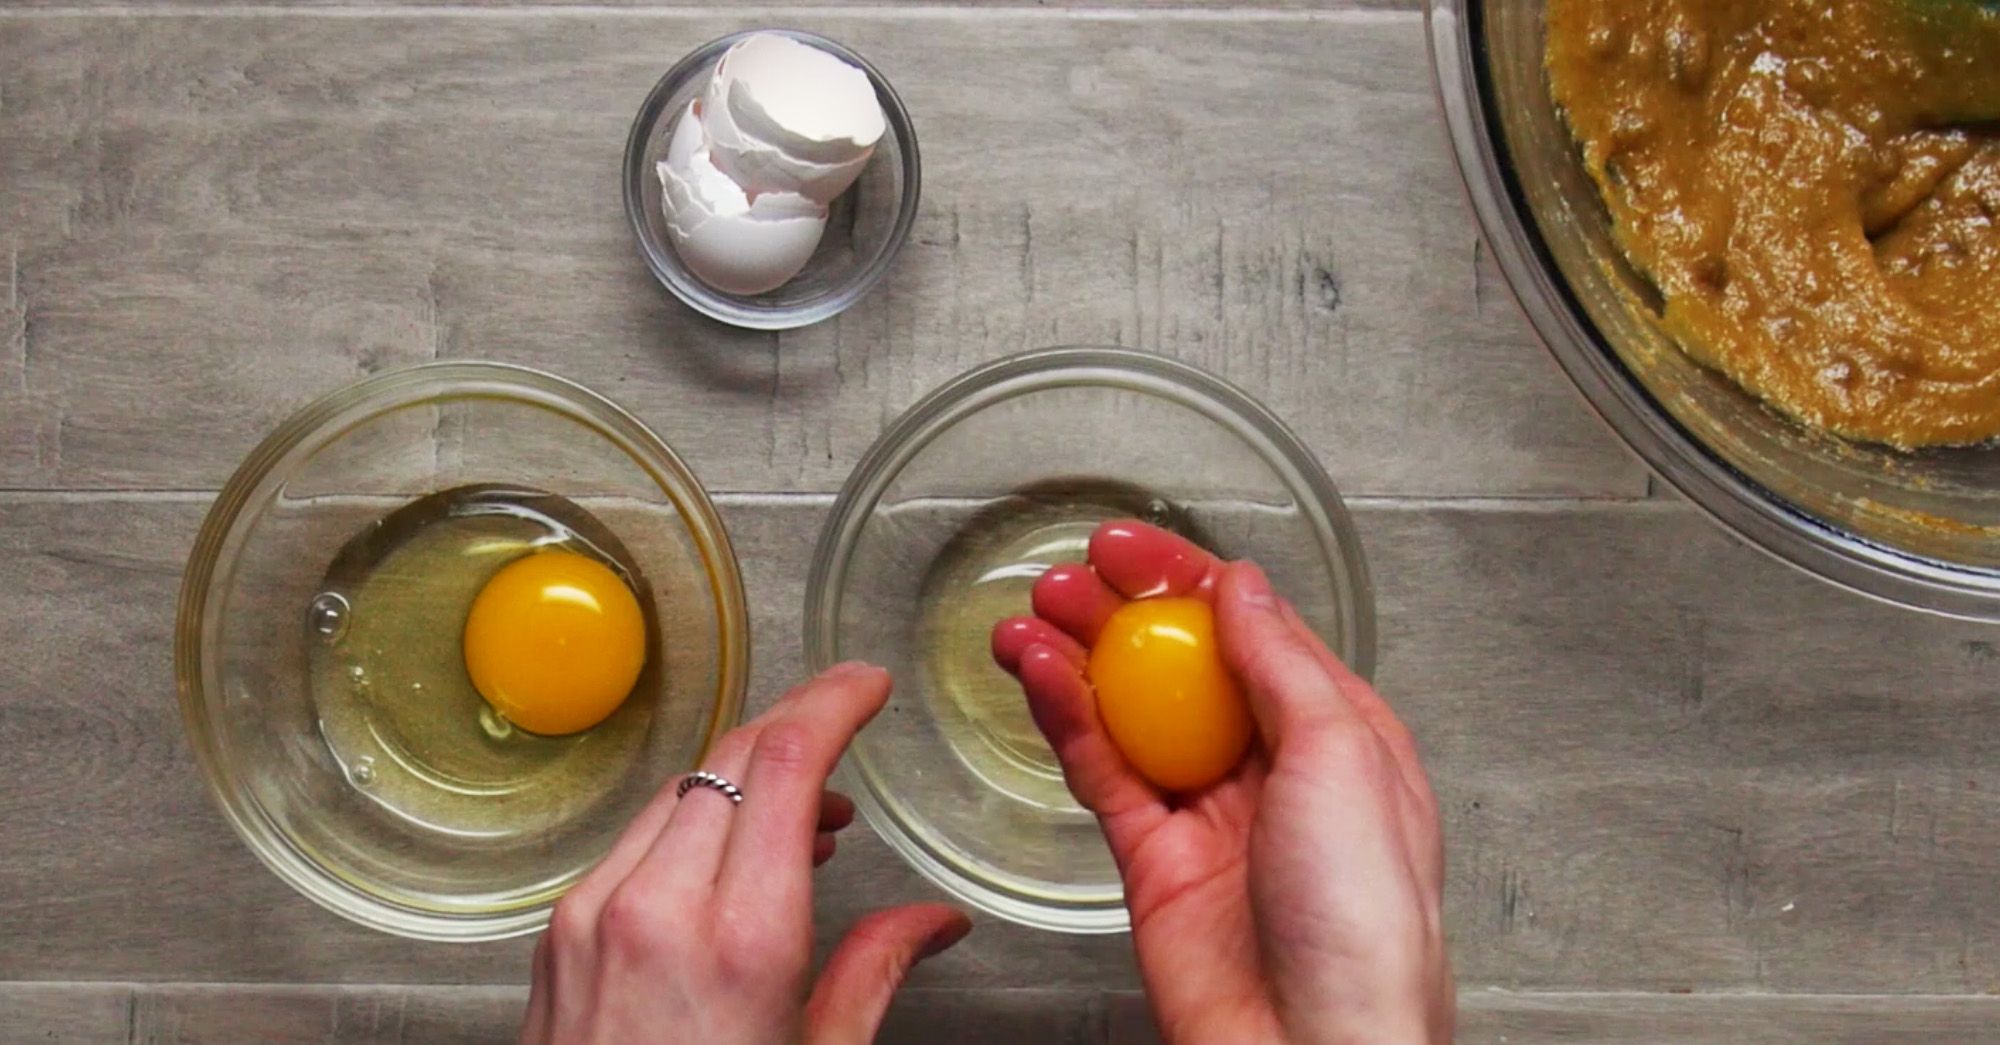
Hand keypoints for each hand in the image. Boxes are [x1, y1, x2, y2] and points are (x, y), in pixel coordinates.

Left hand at [520, 663, 971, 1044]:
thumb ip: (873, 973)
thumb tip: (935, 923)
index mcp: (739, 941)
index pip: (785, 763)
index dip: (832, 702)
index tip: (866, 683)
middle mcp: (657, 909)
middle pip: (732, 758)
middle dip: (797, 729)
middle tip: (848, 731)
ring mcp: (595, 916)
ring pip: (682, 792)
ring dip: (747, 780)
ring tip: (809, 822)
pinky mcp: (561, 934)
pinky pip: (636, 839)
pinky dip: (694, 824)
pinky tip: (731, 860)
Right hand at [992, 521, 1450, 1043]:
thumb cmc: (1367, 926)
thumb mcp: (1343, 757)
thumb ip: (1282, 664)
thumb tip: (1244, 588)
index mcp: (1339, 736)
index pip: (1254, 631)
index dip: (1188, 580)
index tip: (1131, 547)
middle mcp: (1273, 771)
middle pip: (1182, 666)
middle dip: (1122, 614)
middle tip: (1066, 575)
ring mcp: (1209, 816)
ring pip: (1130, 715)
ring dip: (1078, 660)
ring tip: (1030, 617)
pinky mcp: (1153, 863)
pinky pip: (1101, 774)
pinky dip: (1065, 721)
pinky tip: (1038, 678)